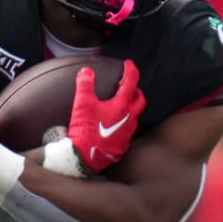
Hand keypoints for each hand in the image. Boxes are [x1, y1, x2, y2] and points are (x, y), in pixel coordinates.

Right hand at [67, 58, 144, 173]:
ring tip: (120, 105)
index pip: (130, 82)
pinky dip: (123, 123)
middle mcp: (129, 119)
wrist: (85, 157)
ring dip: (130, 108)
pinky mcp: (122, 145)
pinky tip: (113, 124)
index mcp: (122, 106)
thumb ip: (85, 85)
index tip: (128, 64)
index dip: (130, 70)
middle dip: (136, 91)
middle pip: (140, 100)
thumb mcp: (82, 104)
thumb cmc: (86, 130)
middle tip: (129, 86)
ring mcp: (127, 133)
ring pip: (134, 116)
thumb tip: (86, 71)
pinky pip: (127, 130)